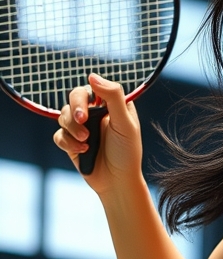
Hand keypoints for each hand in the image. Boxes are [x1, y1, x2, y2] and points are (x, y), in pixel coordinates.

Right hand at [54, 73, 142, 193]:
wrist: (117, 182)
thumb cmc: (127, 152)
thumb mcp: (125, 123)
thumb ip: (113, 97)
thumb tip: (92, 75)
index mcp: (112, 104)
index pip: (94, 87)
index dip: (89, 93)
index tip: (91, 106)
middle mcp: (96, 113)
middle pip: (75, 96)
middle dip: (76, 108)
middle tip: (82, 119)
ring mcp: (82, 127)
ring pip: (64, 114)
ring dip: (73, 127)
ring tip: (86, 141)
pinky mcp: (70, 142)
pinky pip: (59, 134)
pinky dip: (68, 142)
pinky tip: (83, 151)